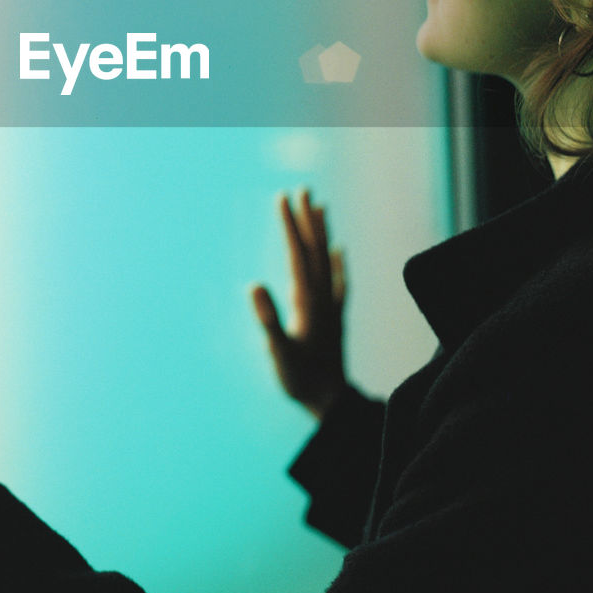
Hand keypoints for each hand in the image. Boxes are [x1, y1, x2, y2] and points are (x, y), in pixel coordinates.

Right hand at [251, 190, 347, 420]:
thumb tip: (254, 284)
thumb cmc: (301, 379)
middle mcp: (323, 297)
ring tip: (320, 205)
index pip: (297, 254)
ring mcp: (331, 305)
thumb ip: (268, 319)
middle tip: (302, 189)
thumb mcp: (279, 352)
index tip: (282, 197)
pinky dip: (338, 262)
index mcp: (308, 300)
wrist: (332, 402)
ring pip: (328, 260)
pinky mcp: (335, 316)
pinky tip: (339, 250)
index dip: (290, 225)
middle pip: (316, 249)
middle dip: (307, 219)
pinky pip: (338, 281)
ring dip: (322, 232)